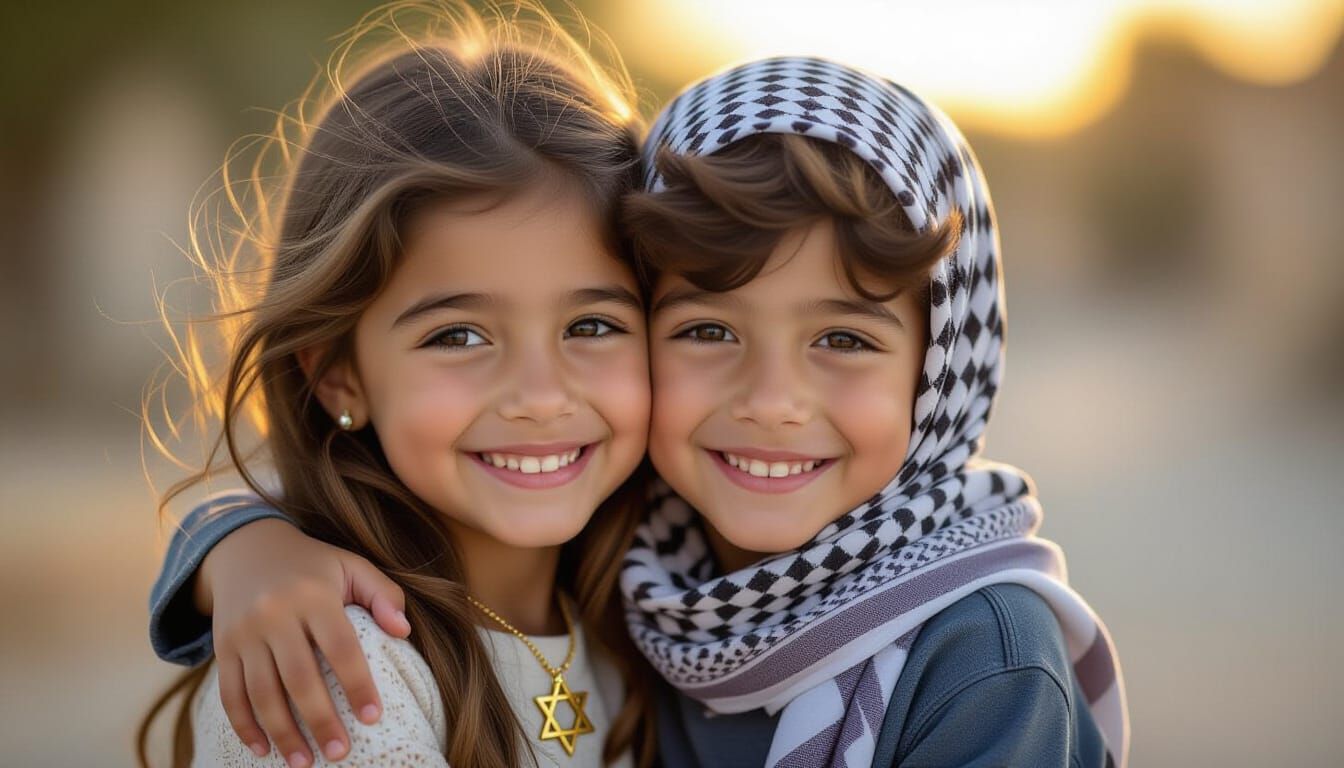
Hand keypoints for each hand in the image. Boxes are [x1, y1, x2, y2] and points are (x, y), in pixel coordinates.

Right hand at [199, 518, 410, 765]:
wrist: (245, 548)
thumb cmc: (312, 565)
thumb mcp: (351, 565)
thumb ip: (383, 594)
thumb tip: (404, 631)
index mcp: (313, 595)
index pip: (341, 646)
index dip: (357, 684)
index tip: (372, 717)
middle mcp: (275, 614)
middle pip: (299, 677)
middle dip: (320, 720)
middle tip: (339, 753)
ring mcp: (244, 632)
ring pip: (261, 692)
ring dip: (282, 733)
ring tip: (304, 762)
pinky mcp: (223, 647)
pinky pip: (230, 693)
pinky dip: (244, 725)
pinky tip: (262, 749)